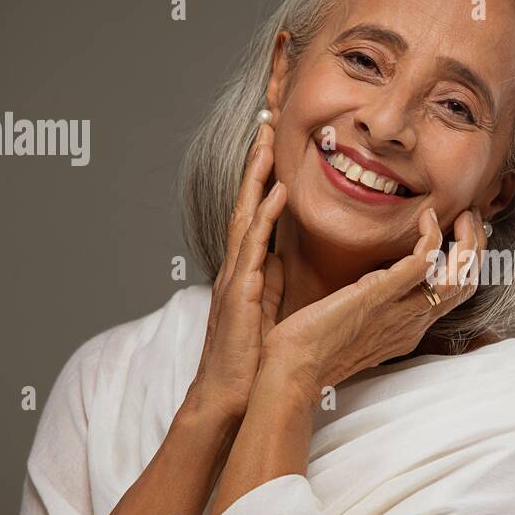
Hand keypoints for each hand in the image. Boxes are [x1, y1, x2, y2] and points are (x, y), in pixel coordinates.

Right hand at [187, 120, 287, 423]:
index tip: (274, 140)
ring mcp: (236, 274)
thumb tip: (281, 256)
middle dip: (256, 160)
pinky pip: (254, 245)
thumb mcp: (266, 308)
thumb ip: (271, 279)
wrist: (232, 395)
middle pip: (245, 199)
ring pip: (245, 212)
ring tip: (268, 138)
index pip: (255, 210)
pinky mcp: (241, 291)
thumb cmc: (250, 358)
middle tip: (267, 119)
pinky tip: (277, 190)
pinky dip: (264, 215)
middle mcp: (238, 264)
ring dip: (256, 175)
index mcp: (247, 267)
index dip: (262, 175)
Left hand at [260, 204, 488, 400]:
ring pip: (459, 277)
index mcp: (407, 329)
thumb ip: (370, 307)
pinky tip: (425, 219)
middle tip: (470, 218)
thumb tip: (370, 284)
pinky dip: (431, 236)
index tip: (458, 233)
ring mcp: (400, 311)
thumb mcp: (352, 327)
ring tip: (463, 216)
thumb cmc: (310, 351)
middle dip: (476, 246)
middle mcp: (412, 322)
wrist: (292, 371)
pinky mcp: (379, 295)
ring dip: (468, 240)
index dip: (466, 263)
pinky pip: (423, 262)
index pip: (454, 296)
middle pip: (466, 285)